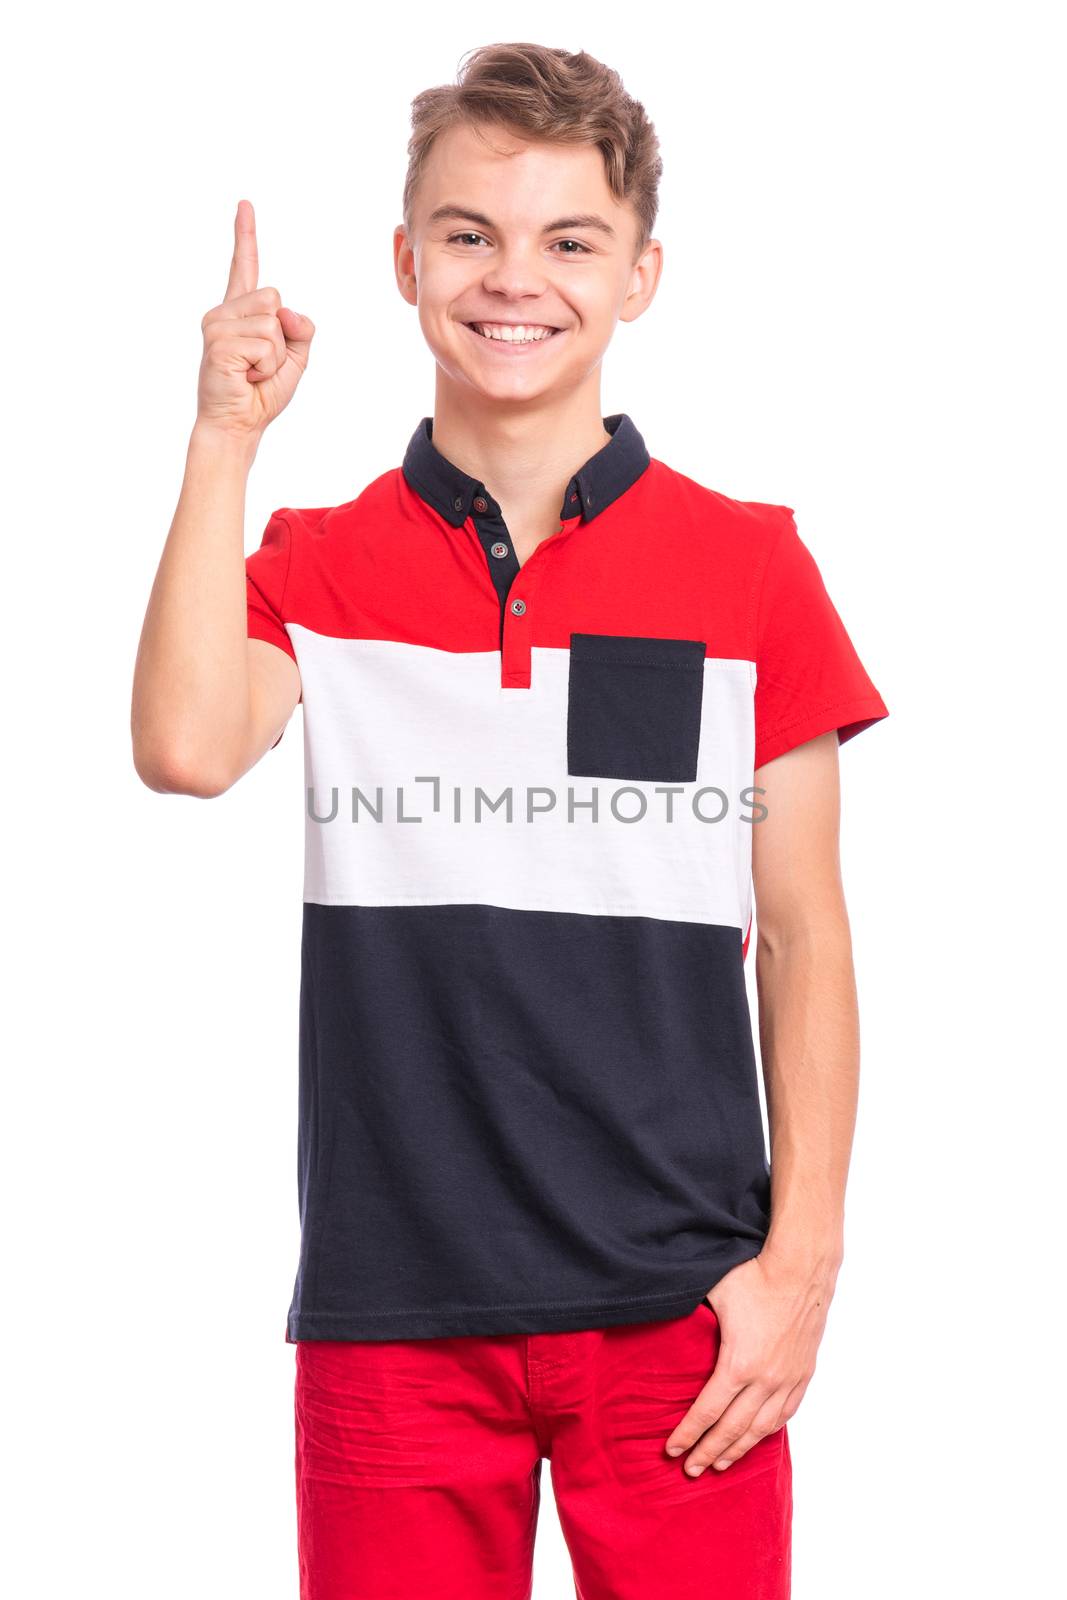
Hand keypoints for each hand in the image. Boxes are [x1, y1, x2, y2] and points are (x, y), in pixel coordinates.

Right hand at [196, 199, 314, 440]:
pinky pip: (265, 345)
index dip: (245, 235)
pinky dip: (267, 367)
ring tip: (253, 371)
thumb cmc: (261, 394)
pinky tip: (246, 376)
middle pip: (274, 299)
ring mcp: (217, 326)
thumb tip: (287, 311)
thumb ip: (300, 330)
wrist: (237, 425)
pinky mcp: (218, 344)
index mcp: (241, 312)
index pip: (244, 267)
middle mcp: (224, 313)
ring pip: (272, 323)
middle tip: (261, 363)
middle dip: (282, 336)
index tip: (245, 205)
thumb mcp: (295, 358)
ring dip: (275, 356)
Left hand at [664, 1251, 835, 1473]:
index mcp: (738, 1364)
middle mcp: (765, 1380)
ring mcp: (787, 1379)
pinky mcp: (803, 1374)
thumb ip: (691, 1316)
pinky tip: (756, 1439)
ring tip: (719, 1464)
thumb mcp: (714, 1293)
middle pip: (732, 1429)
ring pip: (760, 1428)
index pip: (706, 1411)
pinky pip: (785, 1413)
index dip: (688, 1434)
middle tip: (690, 1471)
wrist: (802, 1269)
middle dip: (708, 1451)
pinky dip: (767, 1431)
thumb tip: (661, 1317)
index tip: (671, 1451)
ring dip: (738, 1449)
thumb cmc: (754, 1276)